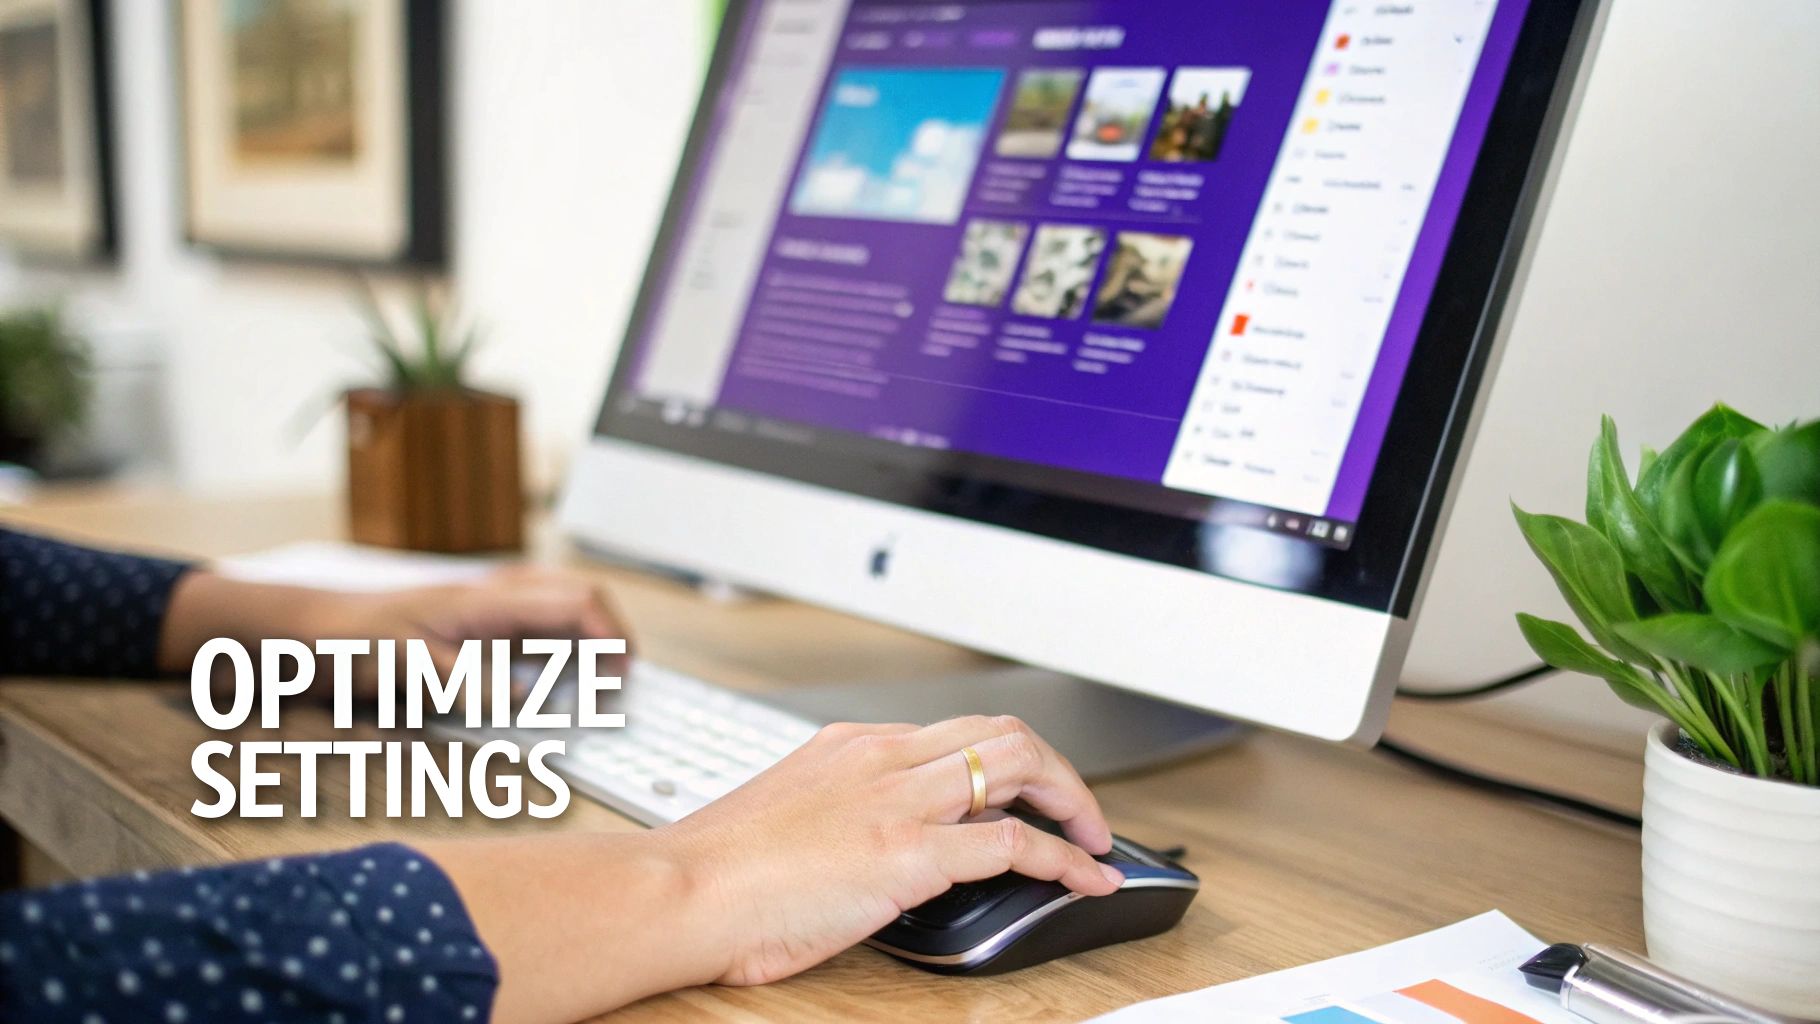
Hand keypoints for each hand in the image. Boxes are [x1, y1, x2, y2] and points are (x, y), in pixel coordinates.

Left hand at [304, 565, 632, 692]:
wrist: (319, 628)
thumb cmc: (358, 642)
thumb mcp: (410, 668)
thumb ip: (468, 682)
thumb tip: (526, 696)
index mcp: (492, 599)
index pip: (578, 603)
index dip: (611, 637)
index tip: (621, 675)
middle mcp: (502, 591)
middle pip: (585, 596)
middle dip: (613, 635)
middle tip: (622, 680)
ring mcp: (497, 600)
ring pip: (570, 605)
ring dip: (593, 637)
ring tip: (602, 679)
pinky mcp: (488, 616)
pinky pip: (546, 621)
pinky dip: (568, 644)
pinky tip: (562, 674)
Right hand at [424, 716, 1119, 1022]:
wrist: (679, 889)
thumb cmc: (713, 869)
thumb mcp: (785, 816)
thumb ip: (837, 814)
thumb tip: (867, 847)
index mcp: (851, 746)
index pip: (954, 732)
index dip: (1008, 758)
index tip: (1027, 788)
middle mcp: (883, 758)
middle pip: (1003, 731)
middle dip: (1058, 766)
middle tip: (1079, 808)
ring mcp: (900, 800)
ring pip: (1022, 763)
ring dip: (1074, 799)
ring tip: (1096, 838)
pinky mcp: (911, 853)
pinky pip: (1015, 844)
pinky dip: (1065, 860)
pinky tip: (1084, 880)